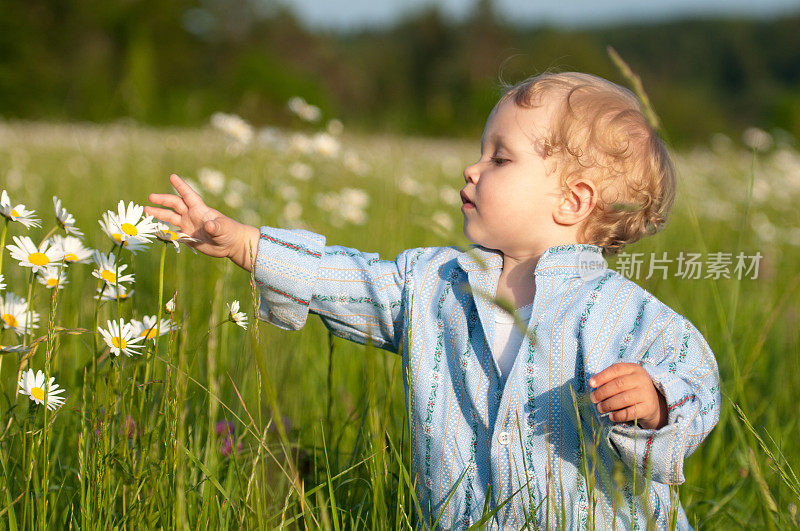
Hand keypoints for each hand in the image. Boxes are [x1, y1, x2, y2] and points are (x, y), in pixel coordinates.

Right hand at [145, 174, 260, 270]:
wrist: (231, 245)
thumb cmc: (230, 232)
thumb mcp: (224, 229)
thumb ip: (216, 227)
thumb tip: (209, 225)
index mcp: (200, 210)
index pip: (189, 195)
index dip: (181, 186)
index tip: (172, 176)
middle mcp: (192, 216)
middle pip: (175, 205)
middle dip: (163, 200)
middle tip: (150, 197)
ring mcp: (189, 226)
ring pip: (171, 218)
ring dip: (159, 214)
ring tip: (146, 211)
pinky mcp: (188, 237)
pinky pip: (173, 234)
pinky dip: (164, 233)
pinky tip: (154, 231)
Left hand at [588, 363, 667, 428]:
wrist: (653, 404)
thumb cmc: (632, 389)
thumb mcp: (624, 379)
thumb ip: (610, 379)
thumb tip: (592, 385)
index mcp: (634, 368)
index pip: (616, 369)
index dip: (601, 376)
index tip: (590, 384)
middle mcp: (641, 379)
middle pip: (618, 384)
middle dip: (602, 392)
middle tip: (593, 399)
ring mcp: (646, 393)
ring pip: (623, 399)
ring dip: (608, 404)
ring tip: (600, 408)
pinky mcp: (648, 408)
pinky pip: (630, 412)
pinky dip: (618, 415)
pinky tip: (611, 416)